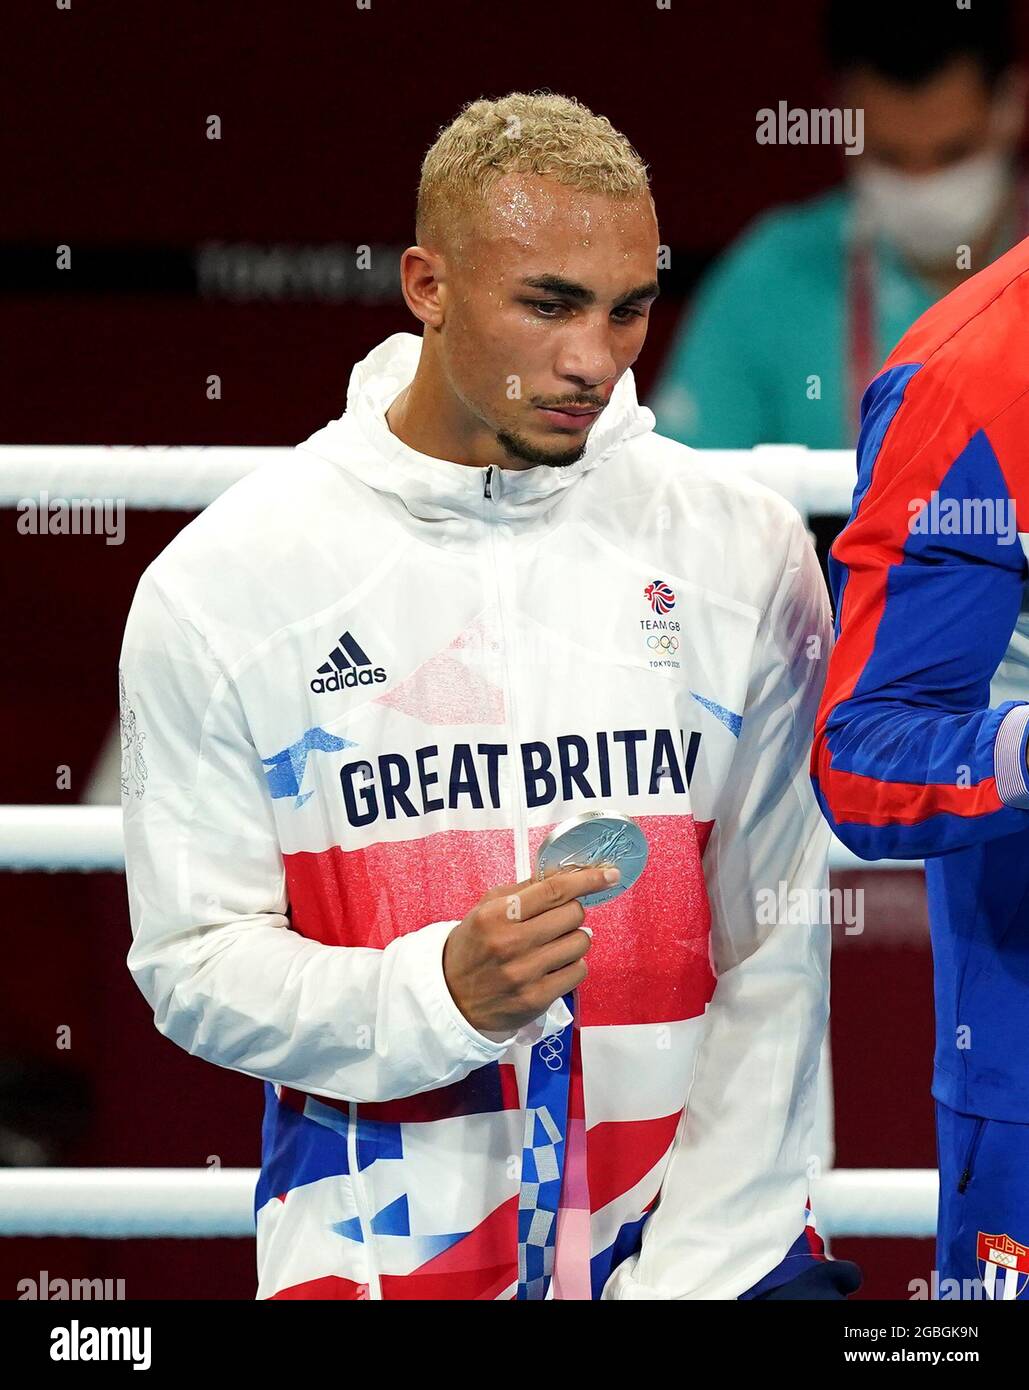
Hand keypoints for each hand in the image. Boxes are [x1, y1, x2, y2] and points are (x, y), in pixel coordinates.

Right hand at [442, 863, 618, 1035]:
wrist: (453, 997)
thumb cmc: (474, 945)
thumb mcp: (487, 908)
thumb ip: (525, 889)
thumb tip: (567, 873)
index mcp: (497, 914)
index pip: (554, 890)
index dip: (586, 879)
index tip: (607, 874)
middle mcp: (511, 943)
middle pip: (573, 914)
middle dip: (573, 912)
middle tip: (559, 919)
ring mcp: (525, 973)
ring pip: (580, 942)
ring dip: (574, 939)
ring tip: (556, 944)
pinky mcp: (537, 998)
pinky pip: (578, 972)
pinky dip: (573, 965)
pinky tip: (555, 965)